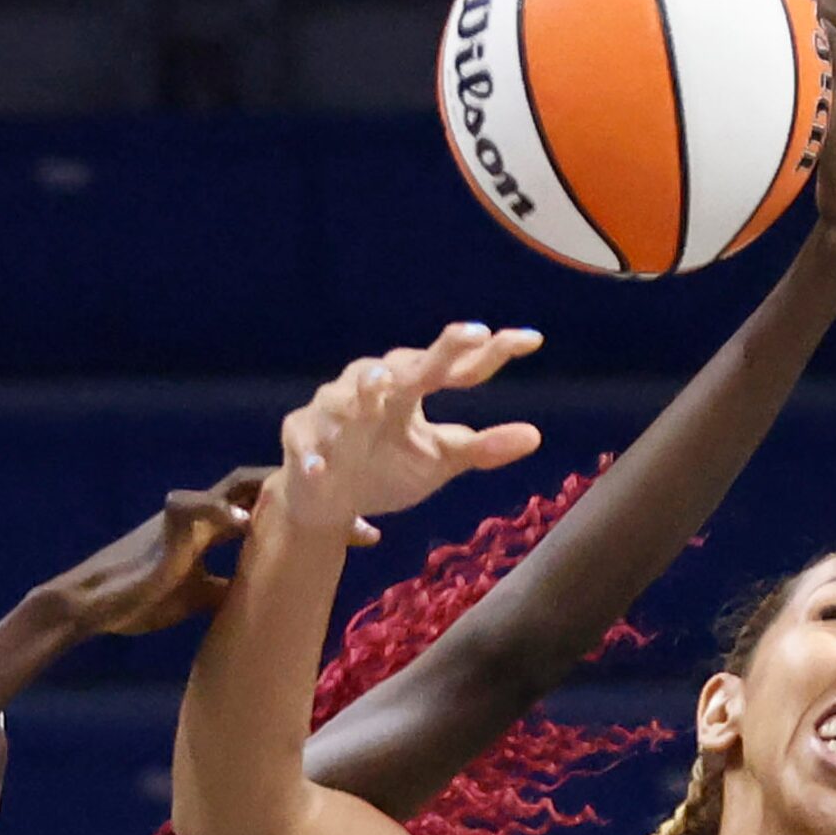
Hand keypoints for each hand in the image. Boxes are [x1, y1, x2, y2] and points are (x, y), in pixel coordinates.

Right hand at [53, 470, 371, 635]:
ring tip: (325, 514)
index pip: (279, 512)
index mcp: (220, 527)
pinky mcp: (167, 528)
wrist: (93, 604)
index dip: (320, 519)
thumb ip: (231, 585)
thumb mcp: (201, 597)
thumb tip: (265, 596)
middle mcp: (210, 513)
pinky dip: (224, 514)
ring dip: (286, 499)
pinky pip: (197, 511)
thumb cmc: (142, 598)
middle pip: (273, 492)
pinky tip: (249, 522)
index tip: (365, 535)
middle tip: (366, 525)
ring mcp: (189, 515)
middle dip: (318, 504)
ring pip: (243, 490)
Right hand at [279, 322, 544, 528]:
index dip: (491, 351)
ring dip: (364, 390)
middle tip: (468, 334)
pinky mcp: (300, 438)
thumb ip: (481, 448)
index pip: (455, 366)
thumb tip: (535, 435)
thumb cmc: (386, 468)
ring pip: (347, 396)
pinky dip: (311, 455)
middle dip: (435, 353)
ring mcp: (333, 411)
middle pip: (407, 366)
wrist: (328, 499)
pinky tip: (320, 468)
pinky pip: (305, 443)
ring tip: (382, 383)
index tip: (532, 340)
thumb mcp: (439, 460)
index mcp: (412, 386)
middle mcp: (374, 385)